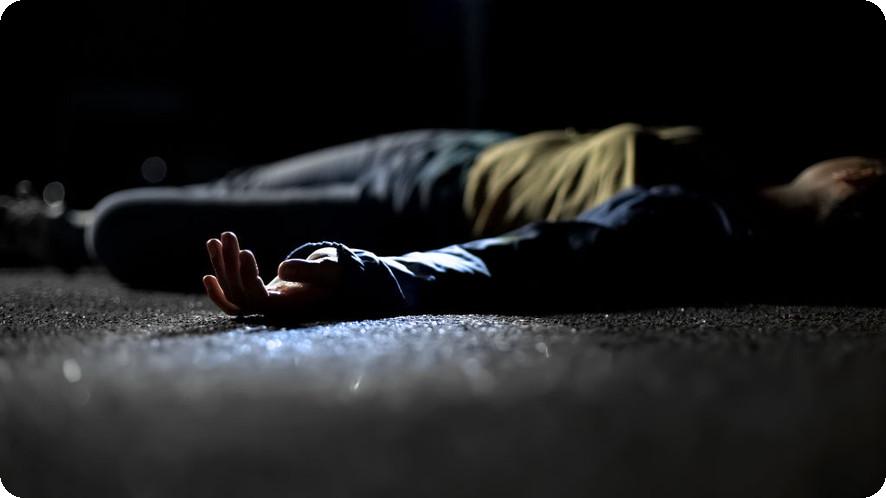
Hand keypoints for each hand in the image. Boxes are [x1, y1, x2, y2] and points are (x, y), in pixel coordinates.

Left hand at [202, 232, 342, 315]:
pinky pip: (230, 290)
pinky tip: (213, 257)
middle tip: (228, 235)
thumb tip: (282, 269)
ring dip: (220, 264)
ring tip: (215, 239)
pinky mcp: (255, 292)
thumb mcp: (327, 270)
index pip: (259, 299)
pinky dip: (219, 276)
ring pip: (230, 290)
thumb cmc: (333, 274)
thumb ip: (309, 271)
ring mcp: (261, 302)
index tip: (246, 251)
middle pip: (239, 294)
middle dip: (229, 264)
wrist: (333, 278)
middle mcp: (271, 308)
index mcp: (288, 306)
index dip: (247, 278)